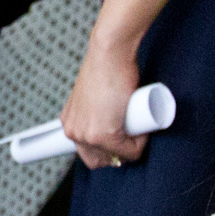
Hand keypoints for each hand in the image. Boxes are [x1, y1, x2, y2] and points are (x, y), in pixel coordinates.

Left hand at [61, 36, 145, 167]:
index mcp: (69, 124)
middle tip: (134, 136)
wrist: (109, 54)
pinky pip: (128, 152)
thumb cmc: (105, 68)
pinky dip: (140, 146)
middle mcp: (74, 132)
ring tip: (140, 130)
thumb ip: (95, 109)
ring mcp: (87, 135)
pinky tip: (145, 132)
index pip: (88, 153)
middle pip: (100, 160)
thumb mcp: (92, 95)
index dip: (109, 150)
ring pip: (115, 157)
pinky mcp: (104, 134)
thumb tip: (114, 119)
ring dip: (131, 149)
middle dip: (119, 154)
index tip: (123, 138)